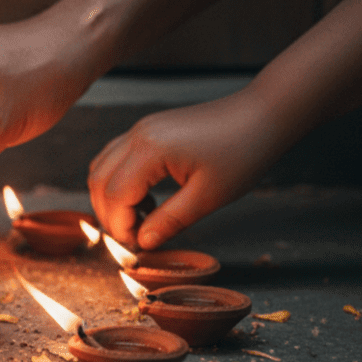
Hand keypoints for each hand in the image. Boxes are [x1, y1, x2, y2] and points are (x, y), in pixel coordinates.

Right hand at [88, 91, 284, 249]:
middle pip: (99, 181)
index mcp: (150, 150)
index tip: (138, 248)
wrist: (263, 113)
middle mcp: (137, 135)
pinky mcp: (149, 129)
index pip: (114, 195)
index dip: (120, 227)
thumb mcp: (209, 196)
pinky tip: (146, 198)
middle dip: (109, 215)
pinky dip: (120, 182)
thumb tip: (143, 243)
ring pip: (102, 167)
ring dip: (111, 198)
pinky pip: (117, 157)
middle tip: (134, 238)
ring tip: (140, 219)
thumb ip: (170, 220)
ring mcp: (140, 129)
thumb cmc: (244, 152)